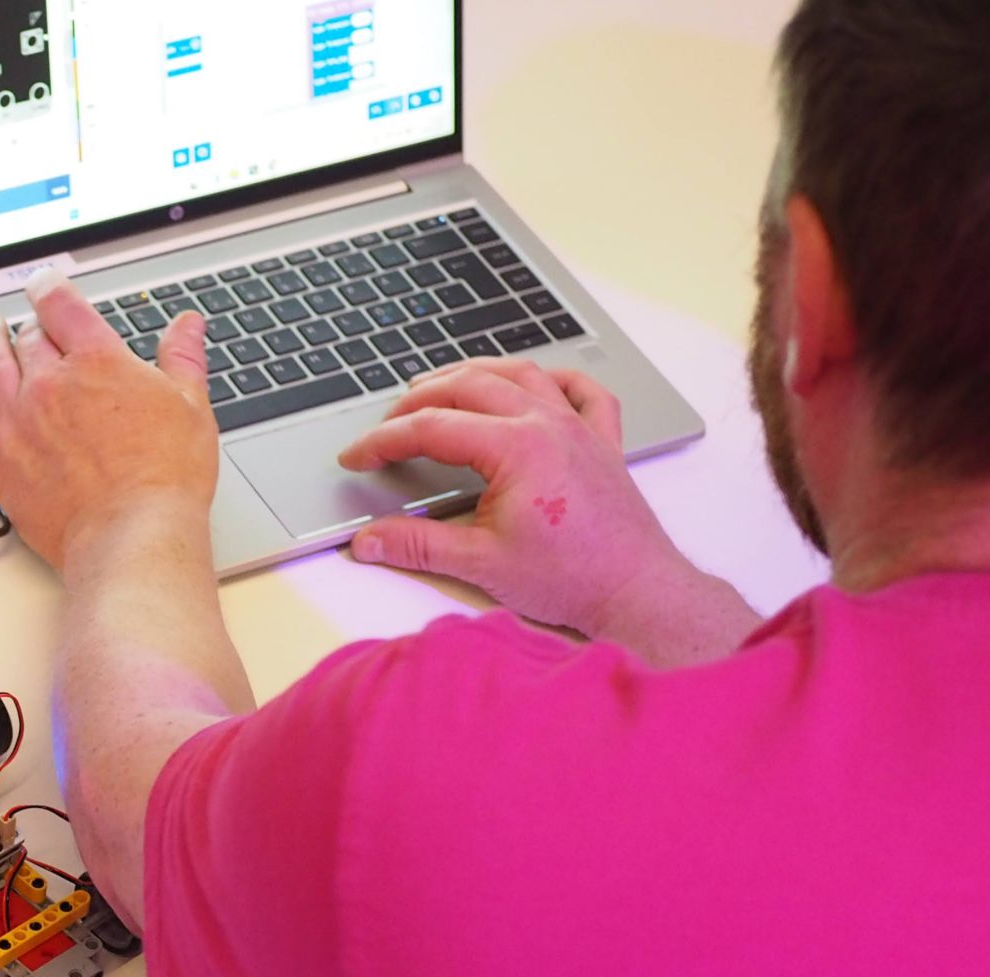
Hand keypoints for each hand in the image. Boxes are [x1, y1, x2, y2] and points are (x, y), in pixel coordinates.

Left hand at [0, 270, 219, 570]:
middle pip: (28, 337)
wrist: (131, 534)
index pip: (61, 305)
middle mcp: (50, 383)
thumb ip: (181, 359)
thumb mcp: (189, 406)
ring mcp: (17, 420)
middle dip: (30, 326)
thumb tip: (187, 325)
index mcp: (97, 361)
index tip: (44, 284)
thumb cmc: (164, 479)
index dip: (49, 287)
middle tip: (31, 327)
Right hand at [339, 360, 758, 660]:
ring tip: (440, 383)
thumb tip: (367, 541)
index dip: (384, 440)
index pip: (433, 428)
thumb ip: (416, 546)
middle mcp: (548, 424)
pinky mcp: (603, 441)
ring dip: (474, 372)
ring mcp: (579, 427)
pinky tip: (534, 383)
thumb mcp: (480, 564)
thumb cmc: (570, 578)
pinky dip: (553, 378)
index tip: (356, 457)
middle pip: (469, 385)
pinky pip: (582, 389)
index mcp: (516, 448)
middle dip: (418, 398)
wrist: (633, 590)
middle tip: (387, 422)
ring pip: (520, 373)